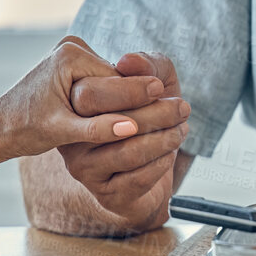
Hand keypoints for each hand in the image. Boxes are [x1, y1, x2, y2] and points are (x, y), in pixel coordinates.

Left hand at [0, 36, 184, 163]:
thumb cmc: (23, 129)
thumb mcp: (60, 132)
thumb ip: (97, 129)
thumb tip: (131, 129)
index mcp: (69, 57)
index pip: (117, 80)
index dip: (144, 99)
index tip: (174, 109)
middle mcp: (73, 49)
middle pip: (120, 79)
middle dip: (143, 98)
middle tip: (181, 111)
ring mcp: (75, 55)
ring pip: (116, 82)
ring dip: (133, 100)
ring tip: (166, 117)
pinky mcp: (76, 66)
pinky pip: (107, 84)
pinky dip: (120, 100)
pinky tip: (141, 116)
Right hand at [56, 50, 189, 225]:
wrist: (154, 164)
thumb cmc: (151, 115)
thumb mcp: (156, 81)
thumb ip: (147, 65)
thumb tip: (128, 62)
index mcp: (75, 106)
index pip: (91, 93)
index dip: (130, 89)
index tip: (160, 87)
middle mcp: (72, 138)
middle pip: (108, 124)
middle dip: (155, 114)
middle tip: (182, 107)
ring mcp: (85, 168)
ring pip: (128, 152)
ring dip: (164, 139)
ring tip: (181, 130)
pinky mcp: (105, 193)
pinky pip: (138, 178)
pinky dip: (162, 162)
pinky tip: (169, 153)